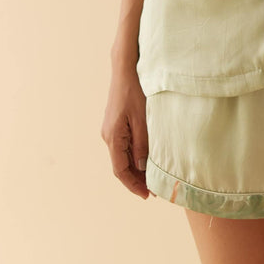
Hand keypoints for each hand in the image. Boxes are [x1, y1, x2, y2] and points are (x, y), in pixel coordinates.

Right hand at [100, 66, 155, 198]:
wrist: (125, 69)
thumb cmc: (134, 91)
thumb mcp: (142, 119)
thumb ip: (142, 144)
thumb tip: (141, 167)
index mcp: (113, 137)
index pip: (121, 170)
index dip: (133, 185)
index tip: (147, 195)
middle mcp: (108, 136)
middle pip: (121, 165)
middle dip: (136, 179)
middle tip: (154, 189)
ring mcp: (111, 129)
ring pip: (122, 156)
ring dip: (136, 168)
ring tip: (152, 177)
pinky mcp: (116, 123)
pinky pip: (124, 146)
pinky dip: (134, 156)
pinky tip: (146, 158)